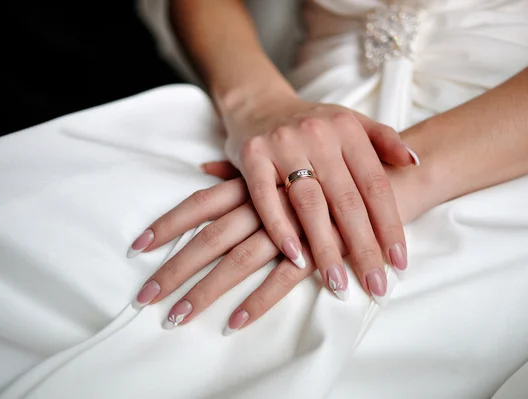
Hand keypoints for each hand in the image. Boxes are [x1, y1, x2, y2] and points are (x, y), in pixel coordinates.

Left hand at [130, 178, 346, 333]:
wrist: (389, 177)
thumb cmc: (332, 171)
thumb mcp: (284, 162)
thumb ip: (243, 169)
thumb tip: (205, 170)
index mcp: (254, 182)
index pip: (199, 204)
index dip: (168, 224)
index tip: (138, 246)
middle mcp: (263, 203)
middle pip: (208, 239)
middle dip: (175, 269)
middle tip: (145, 298)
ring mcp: (288, 228)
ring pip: (237, 261)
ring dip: (206, 291)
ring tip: (177, 317)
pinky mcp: (315, 250)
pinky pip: (280, 280)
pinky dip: (257, 301)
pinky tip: (234, 322)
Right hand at [222, 97, 417, 297]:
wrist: (259, 104)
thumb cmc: (312, 123)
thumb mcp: (351, 122)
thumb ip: (384, 140)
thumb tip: (415, 162)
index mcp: (347, 130)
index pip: (375, 185)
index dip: (389, 226)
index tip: (398, 263)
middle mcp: (318, 135)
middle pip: (347, 201)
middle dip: (363, 248)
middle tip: (374, 285)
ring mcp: (283, 145)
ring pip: (309, 204)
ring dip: (324, 248)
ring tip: (337, 283)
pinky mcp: (252, 156)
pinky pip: (266, 198)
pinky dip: (279, 229)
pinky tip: (295, 257)